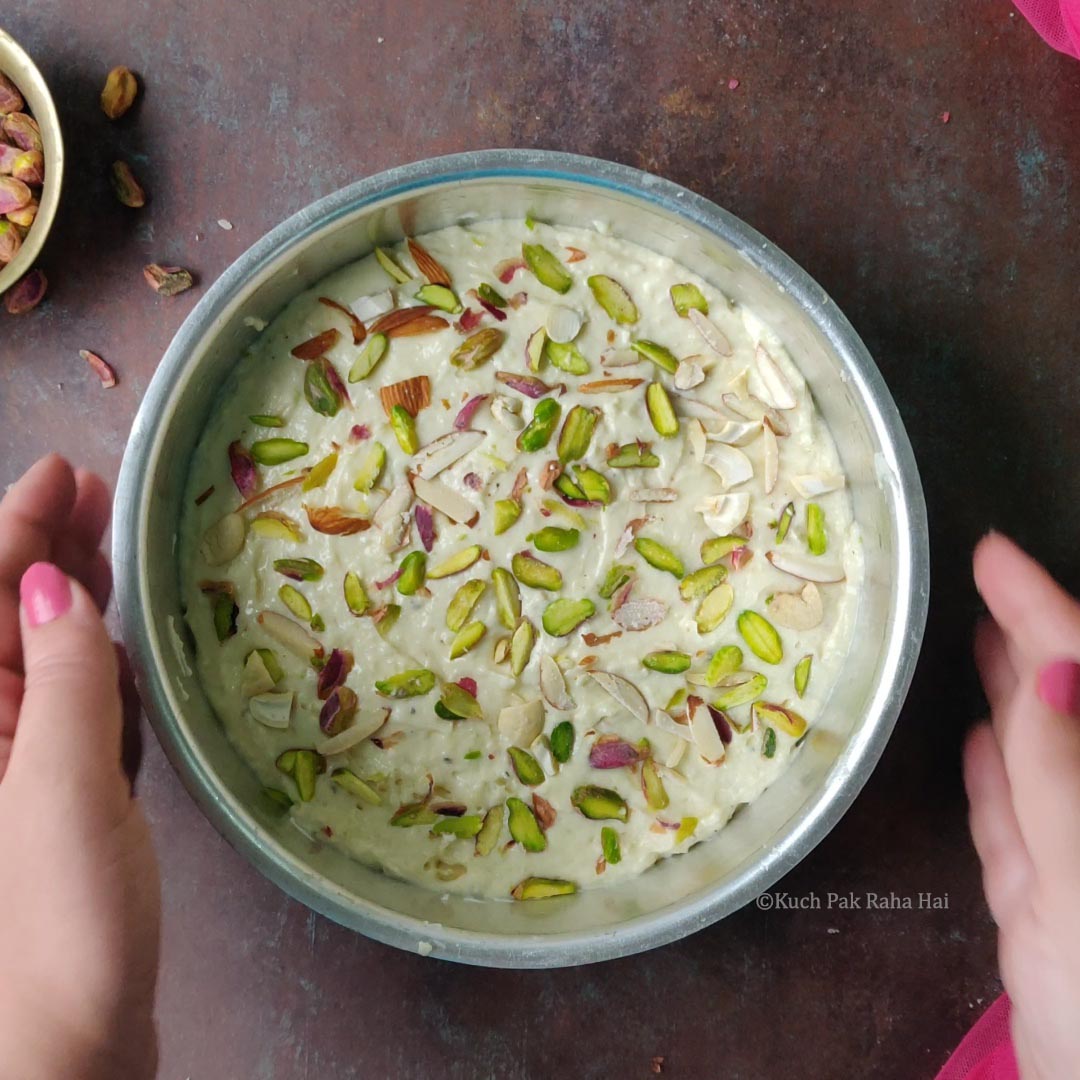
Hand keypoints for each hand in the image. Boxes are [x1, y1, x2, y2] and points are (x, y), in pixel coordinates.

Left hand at [0, 455, 159, 1079]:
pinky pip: (74, 713)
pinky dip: (98, 669)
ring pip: (45, 663)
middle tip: (98, 493)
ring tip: (116, 548)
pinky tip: (122, 647)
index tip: (61, 470)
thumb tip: (51, 582)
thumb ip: (59, 682)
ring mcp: (16, 773)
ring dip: (77, 603)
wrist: (63, 1049)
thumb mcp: (56, 790)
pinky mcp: (55, 805)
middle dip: (47, 552)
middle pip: (7, 622)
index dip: (15, 528)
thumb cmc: (50, 925)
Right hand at [965, 532, 1079, 1079]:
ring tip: (983, 638)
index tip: (996, 555)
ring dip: (1011, 697)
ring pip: (1037, 763)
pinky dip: (994, 779)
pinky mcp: (1042, 911)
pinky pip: (1014, 826)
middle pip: (1068, 714)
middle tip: (991, 580)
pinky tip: (980, 743)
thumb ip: (1065, 781)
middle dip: (1035, 640)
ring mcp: (1074, 871)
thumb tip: (1062, 669)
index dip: (1048, 614)